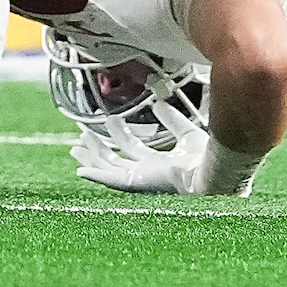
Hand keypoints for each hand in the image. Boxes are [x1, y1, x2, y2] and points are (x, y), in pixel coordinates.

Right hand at [72, 128, 204, 194]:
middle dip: (98, 149)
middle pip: (115, 161)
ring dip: (92, 158)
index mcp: (159, 163)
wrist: (210, 172)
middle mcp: (147, 173)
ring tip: (76, 146)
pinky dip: (95, 176)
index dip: (119, 134)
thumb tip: (159, 103)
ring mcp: (140, 179)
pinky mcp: (136, 183)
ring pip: (109, 169)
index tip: (109, 120)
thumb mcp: (186, 132)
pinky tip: (80, 171)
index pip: (133, 149)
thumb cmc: (205, 158)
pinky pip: (110, 180)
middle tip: (82, 135)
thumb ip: (173, 120)